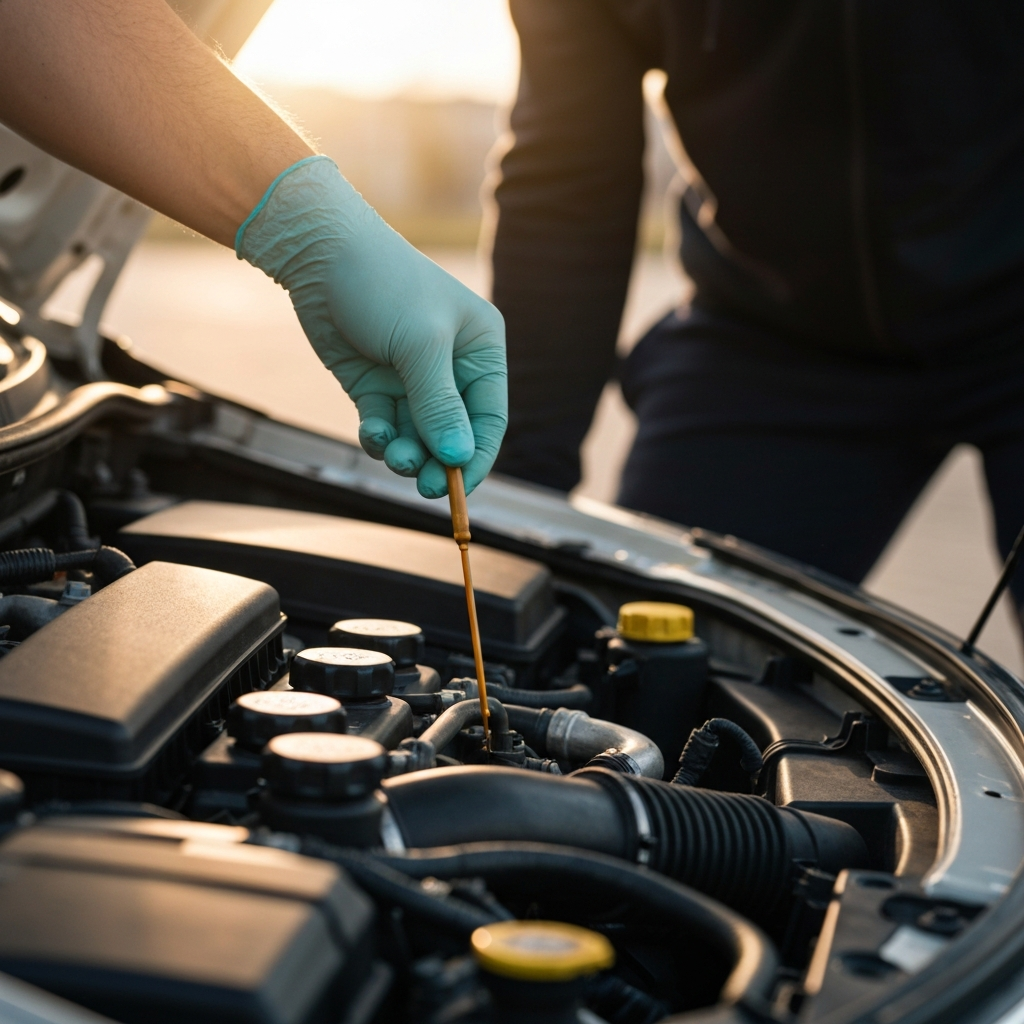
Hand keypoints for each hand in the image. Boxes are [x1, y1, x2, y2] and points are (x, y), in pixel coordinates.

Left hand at [237, 156, 506, 496]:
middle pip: (453, 434)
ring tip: (392, 455)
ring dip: (406, 453)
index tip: (460, 489)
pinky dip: (380, 437)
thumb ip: (439, 404)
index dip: (477, 457)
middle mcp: (451, 368)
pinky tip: (372, 432)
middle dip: (438, 462)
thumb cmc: (383, 284)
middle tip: (423, 486)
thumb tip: (458, 457)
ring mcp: (411, 379)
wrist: (319, 252)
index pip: (489, 418)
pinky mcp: (375, 386)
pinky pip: (386, 427)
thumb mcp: (420, 344)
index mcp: (481, 351)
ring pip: (417, 436)